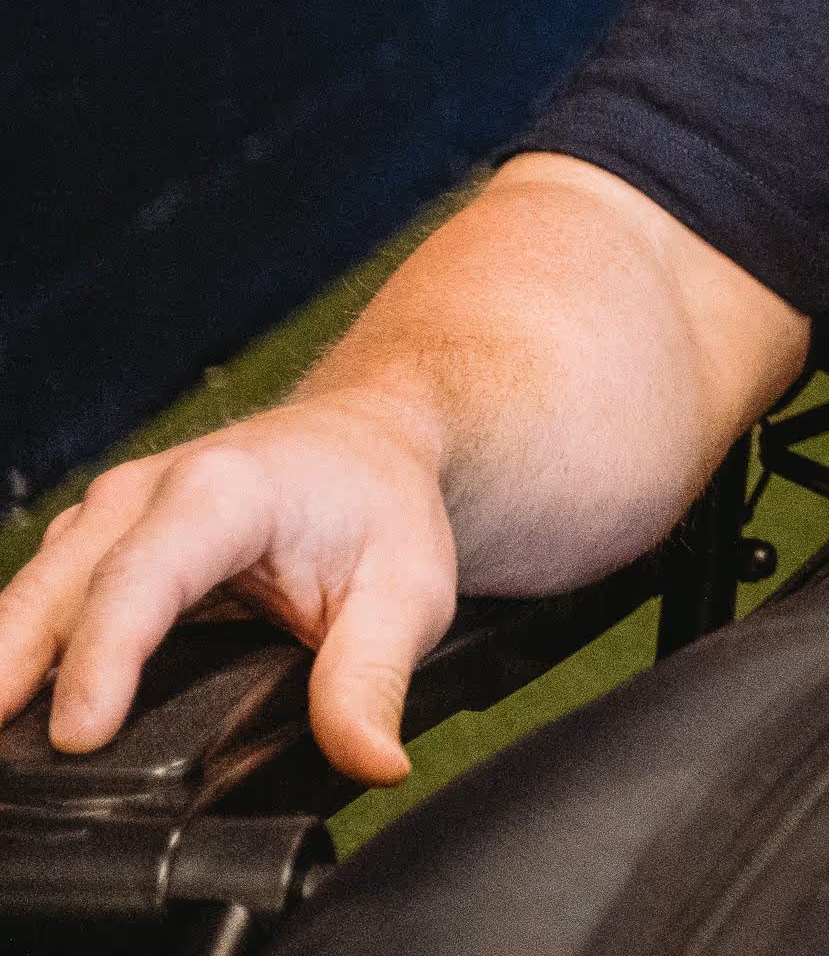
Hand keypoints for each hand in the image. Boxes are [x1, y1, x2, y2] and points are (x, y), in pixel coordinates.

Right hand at [0, 399, 461, 787]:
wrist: (366, 436)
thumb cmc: (382, 506)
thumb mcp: (408, 592)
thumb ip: (374, 679)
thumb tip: (373, 762)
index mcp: (224, 490)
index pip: (142, 579)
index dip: (104, 659)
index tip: (78, 737)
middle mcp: (143, 492)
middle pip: (56, 594)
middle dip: (15, 679)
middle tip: (6, 771)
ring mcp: (104, 515)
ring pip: (28, 601)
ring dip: (4, 672)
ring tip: (2, 759)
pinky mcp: (87, 542)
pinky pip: (34, 605)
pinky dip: (15, 661)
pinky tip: (12, 716)